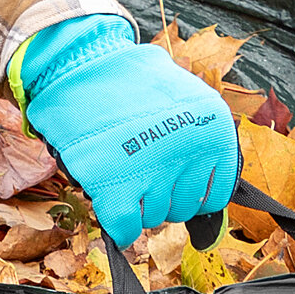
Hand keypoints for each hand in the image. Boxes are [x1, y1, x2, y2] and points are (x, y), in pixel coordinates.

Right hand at [13, 15, 237, 249]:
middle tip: (139, 164)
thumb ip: (199, 145)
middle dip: (161, 194)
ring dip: (135, 203)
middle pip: (182, 209)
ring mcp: (154, 169)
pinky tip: (111, 202)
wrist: (79, 66)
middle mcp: (190, 150)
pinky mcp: (117, 185)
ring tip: (121, 167)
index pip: (215, 194)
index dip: (187, 188)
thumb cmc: (128, 85)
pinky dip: (118, 227)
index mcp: (213, 128)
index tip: (171, 176)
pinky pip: (126, 227)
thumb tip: (208, 217)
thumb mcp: (183, 102)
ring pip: (153, 218)